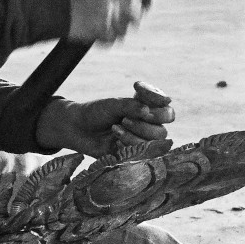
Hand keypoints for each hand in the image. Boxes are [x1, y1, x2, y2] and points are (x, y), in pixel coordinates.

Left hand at [35, 81, 175, 156]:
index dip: (158, 100)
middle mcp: (148, 127)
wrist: (77, 129)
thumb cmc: (96, 113)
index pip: (167, 110)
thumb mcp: (114, 105)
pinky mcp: (133, 155)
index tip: (136, 88)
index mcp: (148, 111)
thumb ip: (131, 106)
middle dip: (145, 124)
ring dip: (135, 134)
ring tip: (116, 128)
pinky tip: (115, 140)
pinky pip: (141, 153)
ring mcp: (141, 142)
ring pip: (154, 143)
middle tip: (125, 119)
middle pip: (163, 129)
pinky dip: (128, 144)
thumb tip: (147, 110)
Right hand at [68, 0, 153, 43]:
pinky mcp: (103, 28)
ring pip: (126, 29)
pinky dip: (104, 40)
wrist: (53, 8)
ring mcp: (110, 11)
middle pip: (138, 13)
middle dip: (132, 21)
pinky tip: (95, 32)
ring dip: (116, 31)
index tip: (148, 2)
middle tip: (122, 21)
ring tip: (100, 25)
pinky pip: (113, 40)